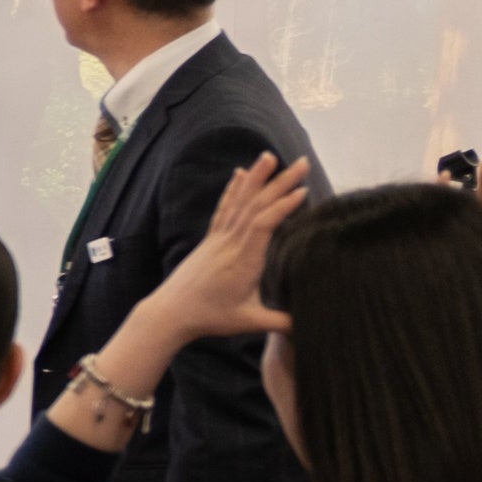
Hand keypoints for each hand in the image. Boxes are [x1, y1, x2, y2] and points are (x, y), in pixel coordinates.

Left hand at [142, 152, 308, 345]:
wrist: (168, 314)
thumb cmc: (209, 318)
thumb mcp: (248, 323)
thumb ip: (282, 322)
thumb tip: (313, 325)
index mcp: (242, 261)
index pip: (263, 225)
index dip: (282, 207)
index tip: (302, 190)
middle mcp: (229, 244)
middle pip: (255, 206)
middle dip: (279, 182)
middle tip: (301, 162)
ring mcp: (217, 239)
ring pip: (238, 202)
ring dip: (256, 178)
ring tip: (269, 156)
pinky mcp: (209, 240)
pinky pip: (224, 209)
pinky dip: (233, 190)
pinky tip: (240, 174)